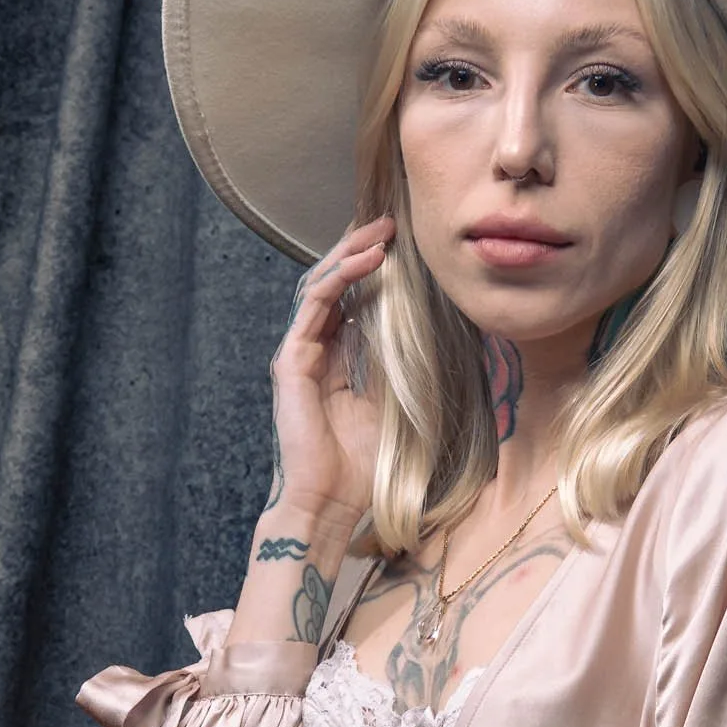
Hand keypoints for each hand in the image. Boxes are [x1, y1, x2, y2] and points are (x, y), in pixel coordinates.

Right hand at [269, 213, 391, 528]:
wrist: (329, 504)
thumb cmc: (362, 468)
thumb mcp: (395, 406)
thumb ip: (402, 368)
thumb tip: (434, 334)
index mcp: (339, 361)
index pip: (354, 301)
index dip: (374, 270)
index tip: (405, 245)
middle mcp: (316, 351)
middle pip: (335, 285)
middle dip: (361, 250)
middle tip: (392, 223)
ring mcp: (300, 354)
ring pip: (321, 286)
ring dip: (350, 254)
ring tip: (380, 231)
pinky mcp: (291, 361)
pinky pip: (315, 306)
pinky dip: (340, 279)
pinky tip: (367, 261)